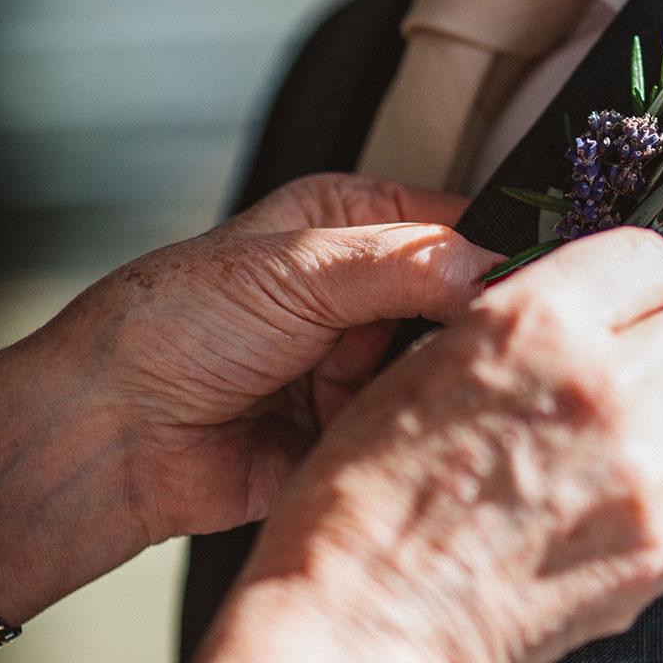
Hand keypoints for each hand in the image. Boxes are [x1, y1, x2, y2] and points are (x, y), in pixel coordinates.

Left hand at [36, 173, 502, 545]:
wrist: (111, 438)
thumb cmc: (177, 326)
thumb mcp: (299, 271)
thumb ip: (405, 264)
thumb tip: (500, 270)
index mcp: (357, 222)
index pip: (463, 223)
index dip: (508, 251)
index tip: (551, 285)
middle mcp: (370, 290)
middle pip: (470, 302)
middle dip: (492, 327)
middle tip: (532, 350)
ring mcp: (368, 365)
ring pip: (453, 370)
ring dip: (463, 386)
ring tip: (495, 397)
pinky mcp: (362, 433)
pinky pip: (423, 431)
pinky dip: (436, 437)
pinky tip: (455, 440)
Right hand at [193, 227, 662, 662]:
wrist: (366, 627)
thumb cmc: (366, 506)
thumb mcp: (424, 368)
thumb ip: (520, 331)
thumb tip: (573, 322)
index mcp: (542, 323)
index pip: (652, 259)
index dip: (635, 286)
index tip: (625, 307)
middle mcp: (609, 386)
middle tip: (621, 388)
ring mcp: (646, 472)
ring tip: (619, 460)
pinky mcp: (661, 548)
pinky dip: (654, 509)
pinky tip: (590, 525)